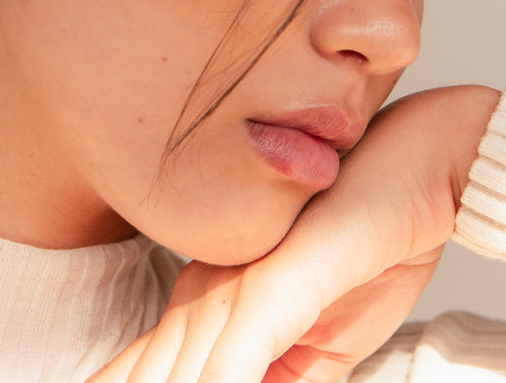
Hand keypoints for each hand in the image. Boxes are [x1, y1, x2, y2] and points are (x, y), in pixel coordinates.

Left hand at [88, 85, 499, 382]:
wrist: (409, 173)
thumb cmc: (366, 248)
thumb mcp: (315, 339)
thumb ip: (277, 372)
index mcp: (207, 299)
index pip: (151, 364)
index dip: (125, 380)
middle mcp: (205, 294)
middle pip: (151, 370)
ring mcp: (233, 291)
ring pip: (179, 373)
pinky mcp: (269, 290)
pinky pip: (232, 360)